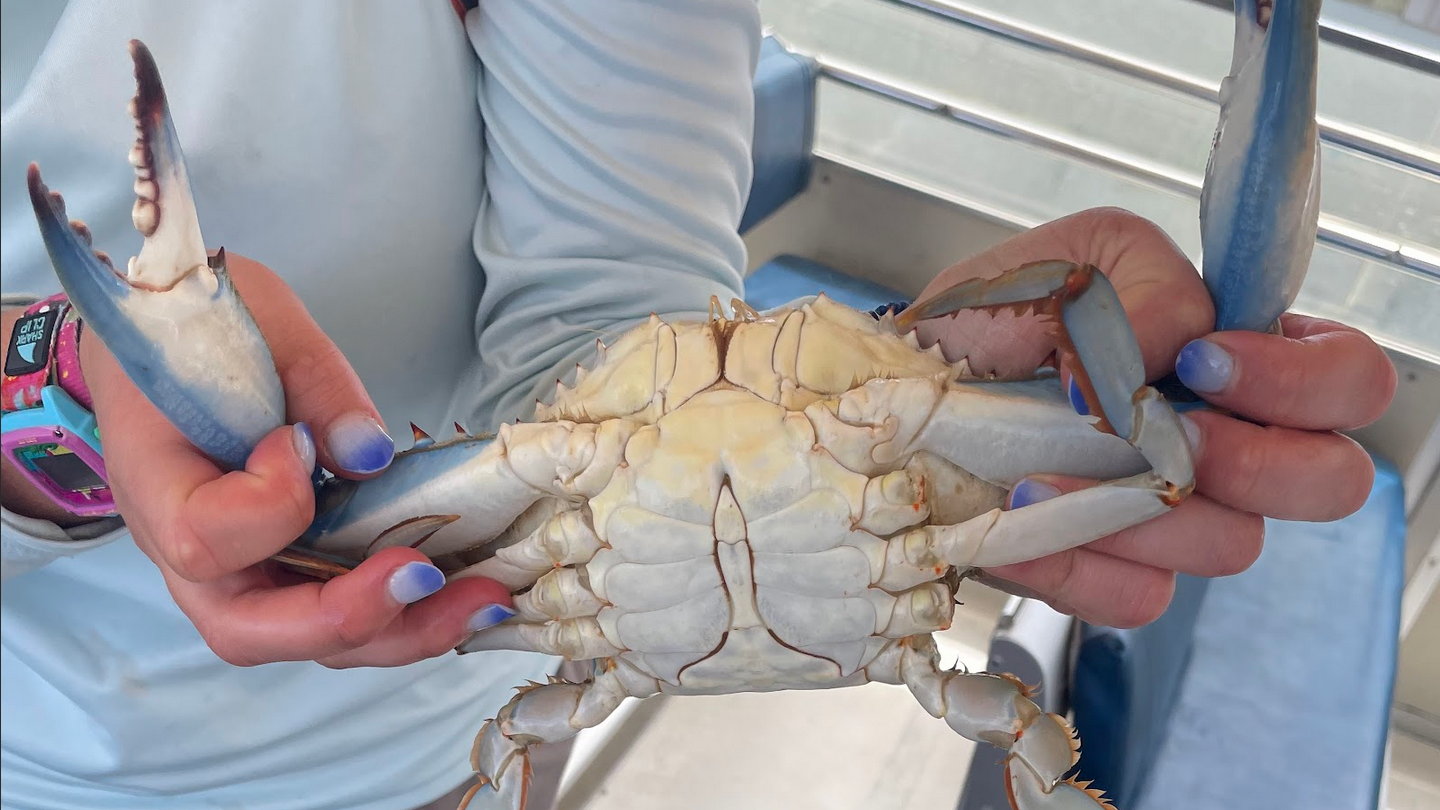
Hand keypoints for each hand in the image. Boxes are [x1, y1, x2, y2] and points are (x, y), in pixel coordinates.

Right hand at [75, 252, 514, 666]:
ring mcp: (237, 572)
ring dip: (399, 629)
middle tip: (429, 578)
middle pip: (251, 629)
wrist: (168, 345)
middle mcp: (186, 553)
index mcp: (156, 485)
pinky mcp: (285, 571)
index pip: (206, 538)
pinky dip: (403, 613)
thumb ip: (312, 384)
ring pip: (304, 638)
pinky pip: (336, 613)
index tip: (299, 440)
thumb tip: (367, 454)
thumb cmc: (202, 327)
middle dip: (352, 617)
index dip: (270, 506)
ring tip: (481, 599)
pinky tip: (466, 592)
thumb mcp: (261, 322)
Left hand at [911, 207, 1395, 627]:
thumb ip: (1141, 281)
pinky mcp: (1121, 573)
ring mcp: (1181, 517)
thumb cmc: (997, 319)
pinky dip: (1073, 561)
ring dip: (1133, 508)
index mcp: (1240, 357)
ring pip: (1229, 544)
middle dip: (1251, 460)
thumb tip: (1177, 343)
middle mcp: (1231, 443)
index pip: (1349, 380)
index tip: (1202, 362)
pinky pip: (1137, 597)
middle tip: (1153, 434)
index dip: (1301, 381)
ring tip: (1036, 468)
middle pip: (1330, 481)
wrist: (911, 392)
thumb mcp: (1071, 258)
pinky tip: (1018, 514)